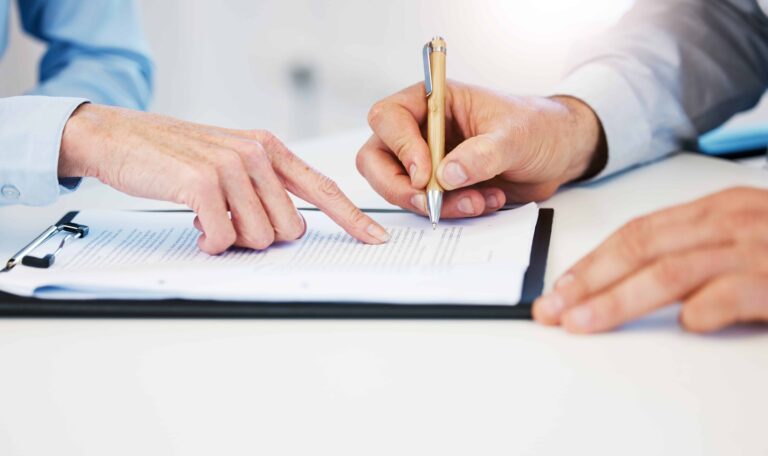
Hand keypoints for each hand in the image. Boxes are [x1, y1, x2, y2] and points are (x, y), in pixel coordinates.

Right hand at [58, 104, 389, 253]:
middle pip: (290, 228)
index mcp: (269, 149)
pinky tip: (195, 226)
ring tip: (208, 218)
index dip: (352, 217)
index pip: (323, 187)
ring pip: (260, 237)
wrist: (121, 136)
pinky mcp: (202, 182)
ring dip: (233, 240)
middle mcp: (257, 154)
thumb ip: (263, 187)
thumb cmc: (175, 154)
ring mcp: (231, 166)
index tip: (375, 238)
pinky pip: (224, 239)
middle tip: (230, 223)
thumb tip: (289, 228)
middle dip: (262, 237)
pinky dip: (210, 244)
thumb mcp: (230, 159)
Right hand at [356, 81, 605, 216]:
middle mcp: (421, 130)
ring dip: (434, 203)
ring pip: (399, 188)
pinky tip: (486, 201)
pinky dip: (452, 211)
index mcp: (433, 101)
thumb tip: (447, 175)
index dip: (399, 146)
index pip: (389, 117)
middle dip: (400, 187)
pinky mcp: (439, 186)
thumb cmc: (538, 127)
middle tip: (431, 203)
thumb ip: (482, 153)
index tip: (425, 173)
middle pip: (377, 159)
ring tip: (478, 201)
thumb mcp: (515, 136)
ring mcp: (427, 160)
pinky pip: (426, 205)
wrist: (559, 152)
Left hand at [533, 187, 767, 332]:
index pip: (637, 233)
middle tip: (553, 309)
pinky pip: (736, 291)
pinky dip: (708, 307)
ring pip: (672, 271)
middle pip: (642, 250)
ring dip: (619, 299)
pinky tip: (687, 324)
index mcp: (715, 209)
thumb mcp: (740, 234)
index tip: (560, 287)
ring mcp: (757, 246)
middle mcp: (731, 221)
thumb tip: (631, 280)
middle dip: (589, 282)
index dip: (593, 260)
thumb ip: (693, 251)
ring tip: (584, 323)